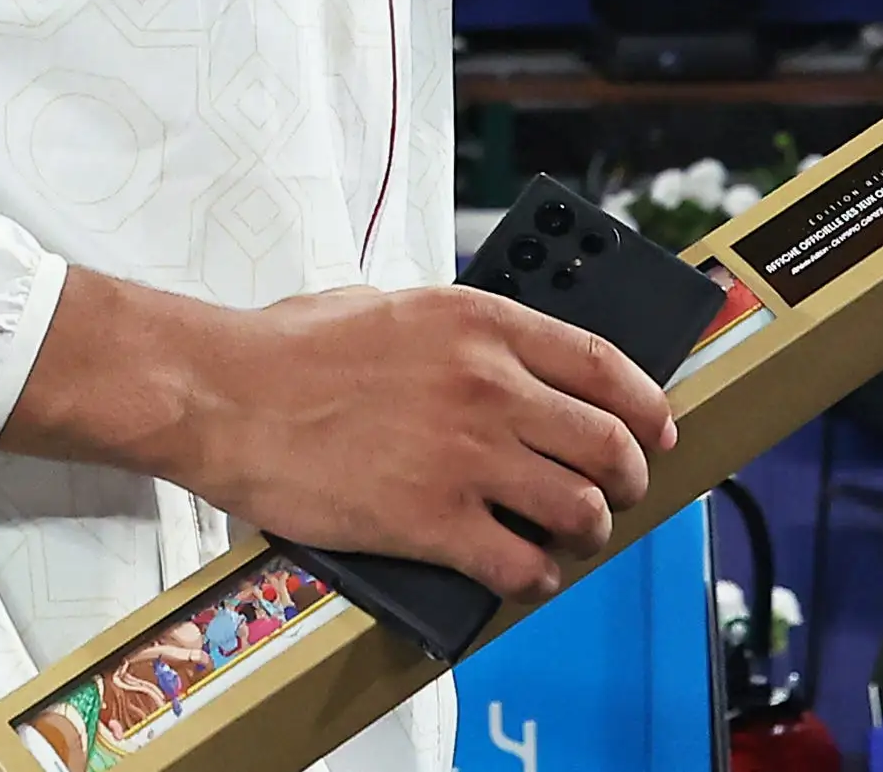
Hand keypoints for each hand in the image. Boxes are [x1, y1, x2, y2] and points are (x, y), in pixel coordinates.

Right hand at [168, 285, 672, 603]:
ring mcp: (464, 456)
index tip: (658, 427)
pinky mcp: (431, 521)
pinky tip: (525, 573)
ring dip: (587, 530)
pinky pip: (521, 564)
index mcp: (480, 323)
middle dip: (629, 477)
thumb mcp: (388, 305)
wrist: (224, 394)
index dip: (648, 405)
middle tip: (620, 491)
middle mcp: (487, 386)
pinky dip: (535, 577)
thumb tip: (499, 361)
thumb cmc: (289, 349)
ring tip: (572, 536)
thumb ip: (454, 331)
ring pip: (580, 508)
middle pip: (609, 443)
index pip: (605, 364)